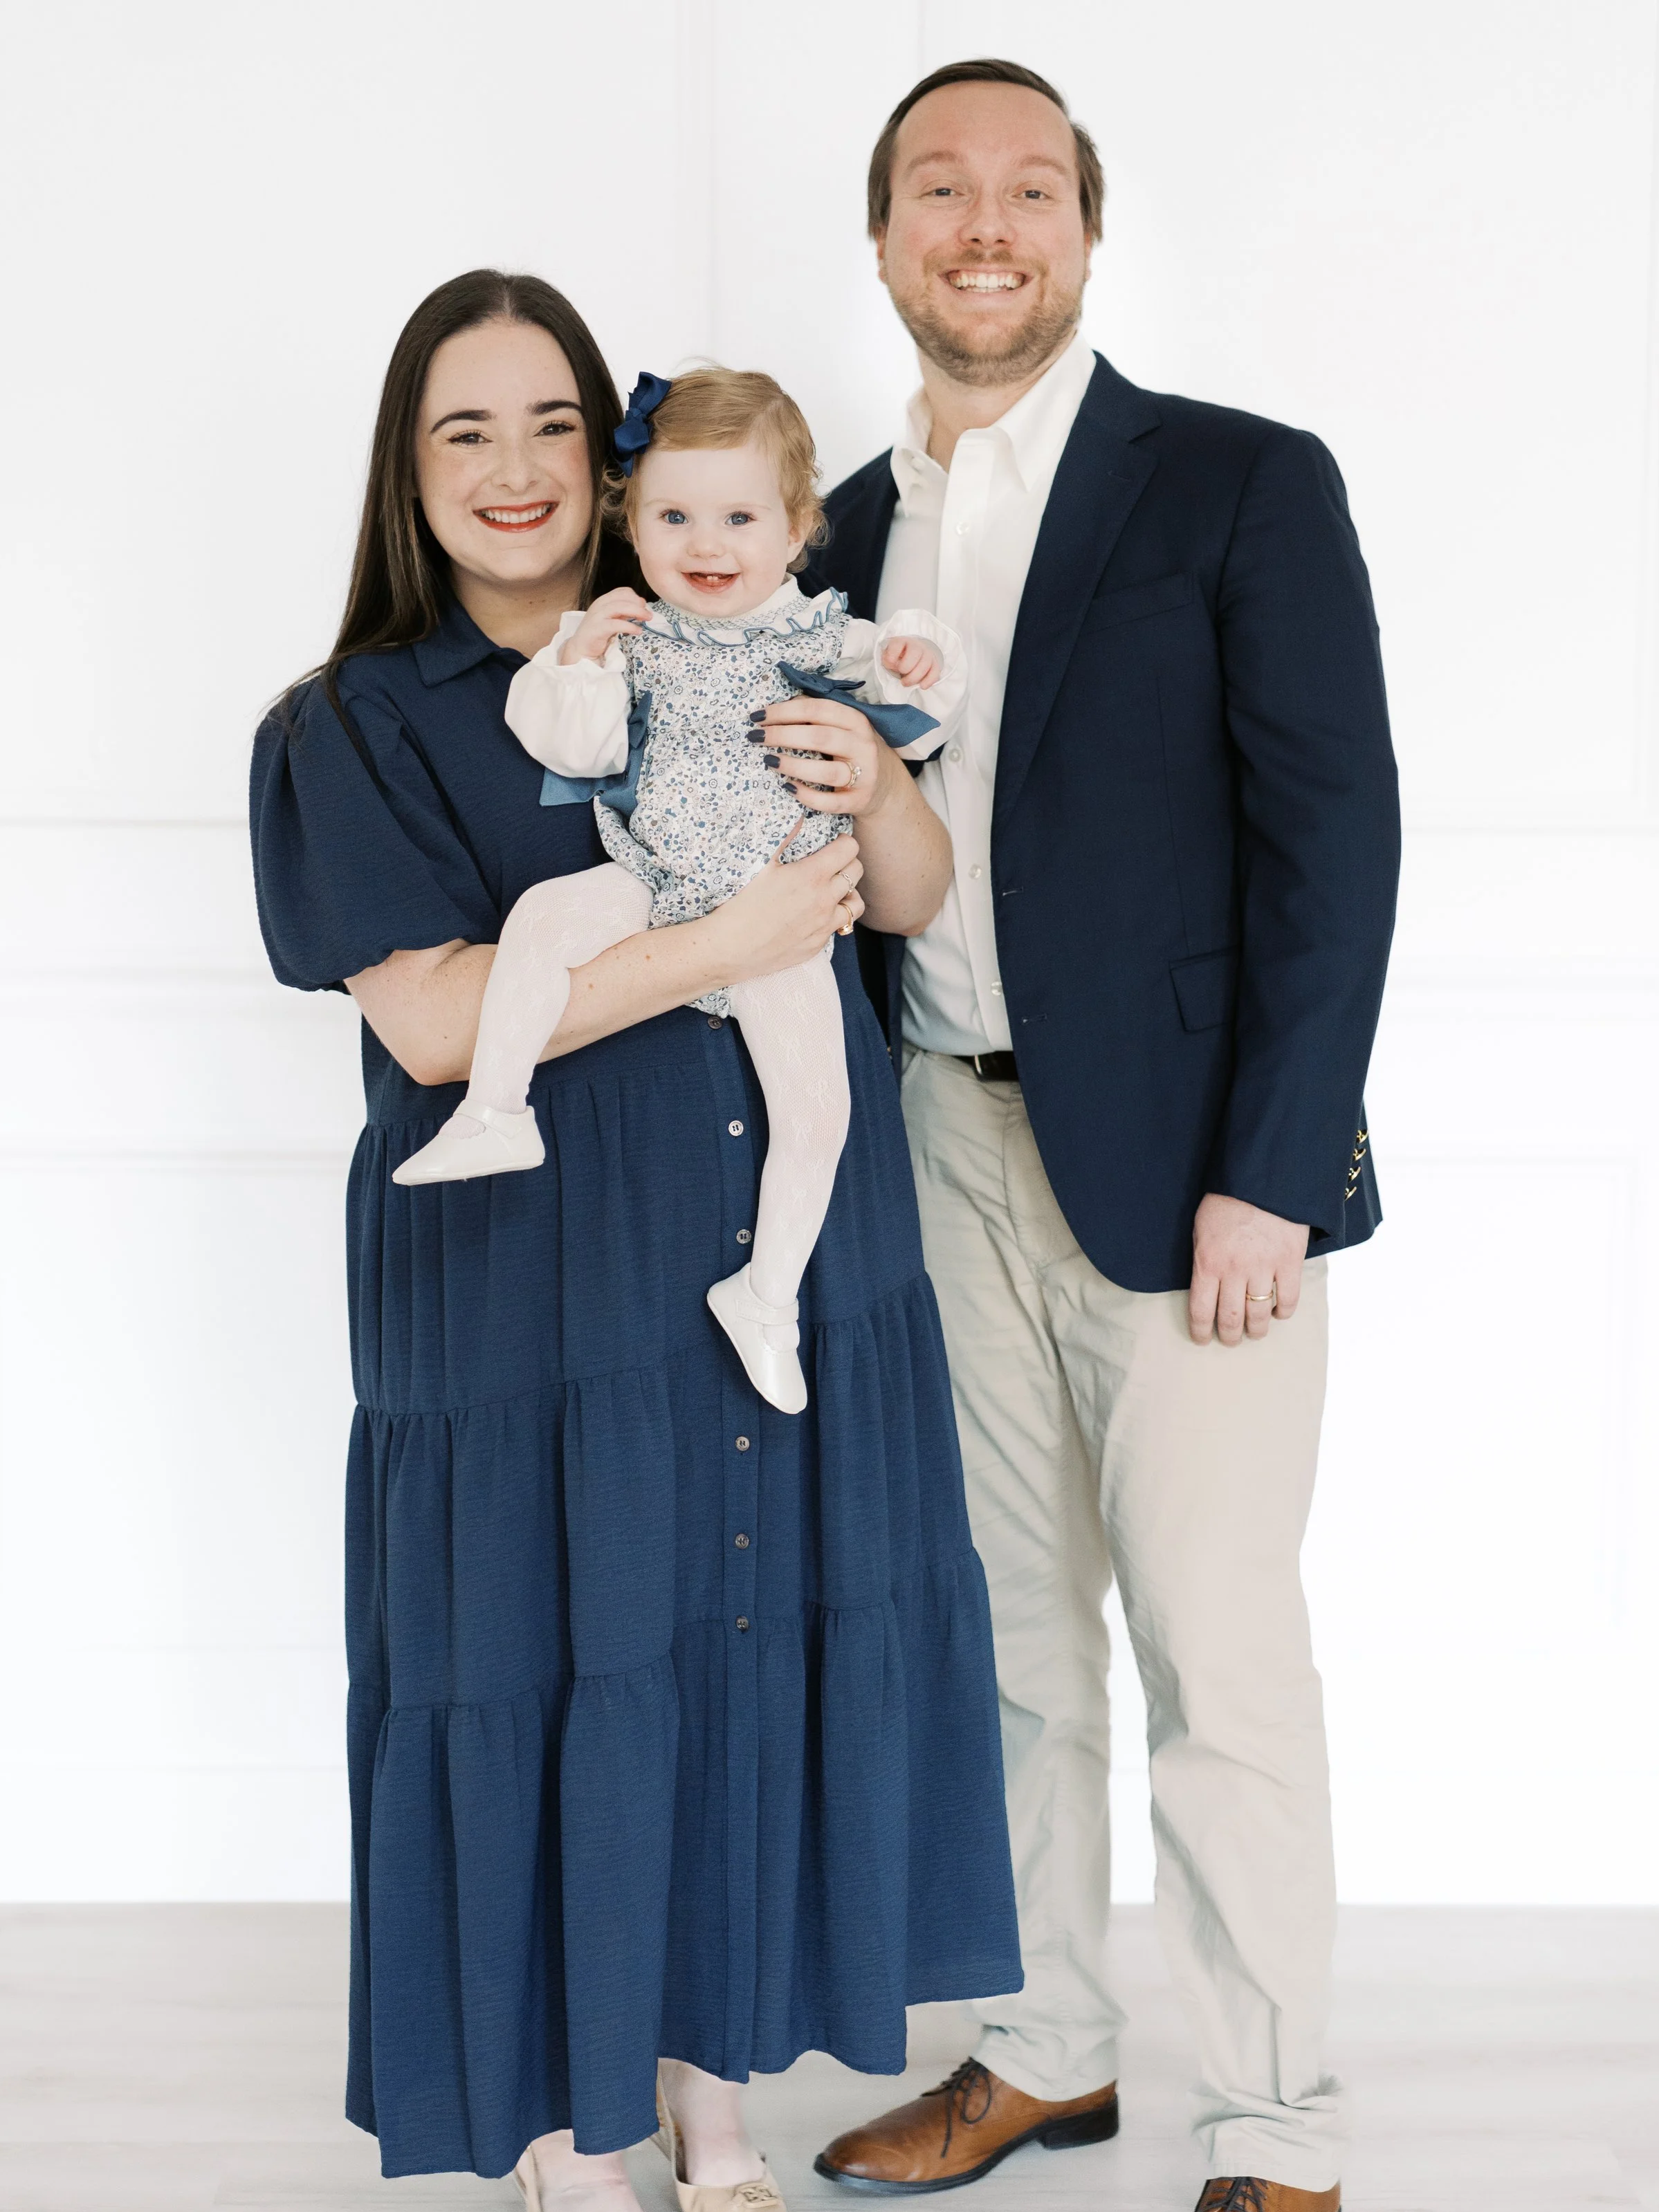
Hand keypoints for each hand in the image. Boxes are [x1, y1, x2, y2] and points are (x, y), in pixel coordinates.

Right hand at [559, 587, 649, 664]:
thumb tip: (641, 604)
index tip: (644, 606)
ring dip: (636, 612)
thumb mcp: (613, 619)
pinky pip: (616, 624)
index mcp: (604, 601)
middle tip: (649, 615)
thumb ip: (624, 612)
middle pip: (623, 598)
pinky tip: (637, 631)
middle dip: (639, 605)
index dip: (635, 597)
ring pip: (619, 607)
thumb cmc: (598, 634)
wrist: (581, 649)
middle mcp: (599, 605)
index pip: (622, 592)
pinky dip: (629, 626)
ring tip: (646, 620)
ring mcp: (597, 616)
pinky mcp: (597, 628)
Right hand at [706, 827, 864, 983]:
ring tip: (832, 891)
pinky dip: (832, 917)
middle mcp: (824, 900)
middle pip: (856, 872)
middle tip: (832, 864)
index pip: (850, 849)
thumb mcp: (760, 864)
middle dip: (847, 863)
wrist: (731, 948)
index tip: (834, 844)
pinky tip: (814, 914)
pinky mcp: (818, 944)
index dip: (843, 842)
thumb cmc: (741, 903)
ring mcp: (824, 924)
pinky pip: (838, 926)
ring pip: (856, 903)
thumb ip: (784, 837)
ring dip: (848, 893)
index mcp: (812, 875)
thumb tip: (799, 816)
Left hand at [749, 695, 893, 819]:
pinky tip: (788, 786)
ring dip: (793, 765)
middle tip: (756, 737)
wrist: (882, 784)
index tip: (758, 716)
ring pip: (826, 771)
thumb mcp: (841, 727)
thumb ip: (815, 715)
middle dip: (782, 735)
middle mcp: (862, 745)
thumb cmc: (850, 750)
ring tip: (769, 760)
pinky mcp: (858, 800)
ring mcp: (864, 774)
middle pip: (819, 737)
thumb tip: (778, 708)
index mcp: (855, 720)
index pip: (817, 710)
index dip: (784, 711)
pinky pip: (830, 802)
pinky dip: (806, 796)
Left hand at [881, 634, 942, 688]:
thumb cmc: (898, 658)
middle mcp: (916, 646)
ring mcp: (927, 654)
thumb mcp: (888, 657)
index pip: (898, 643)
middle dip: (906, 667)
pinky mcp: (934, 664)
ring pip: (925, 664)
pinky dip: (929, 680)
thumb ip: (887, 660)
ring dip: (914, 677)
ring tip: (905, 683)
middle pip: (915, 652)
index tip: (890, 662)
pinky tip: (922, 686)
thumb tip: (892, 663)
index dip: (892, 654)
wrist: (912, 656)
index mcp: (902, 641)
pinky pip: (935, 672)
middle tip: (900, 674)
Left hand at [1188, 1193, 1309, 1345]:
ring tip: (1254, 1332)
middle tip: (1230, 1339)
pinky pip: (1288, 1300)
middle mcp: (1234, 1271)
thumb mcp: (1201, 1228)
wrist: (1264, 1177)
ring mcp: (1264, 1269)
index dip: (1201, 1331)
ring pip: (1259, 1315)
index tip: (1202, 1339)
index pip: (1200, 1310)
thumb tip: (1204, 1287)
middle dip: (1229, 1336)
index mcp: (1207, 1262)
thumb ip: (1204, 1259)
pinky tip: (1277, 1312)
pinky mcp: (1290, 1263)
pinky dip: (1282, 1312)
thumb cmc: (1227, 1200)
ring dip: (1256, 1330)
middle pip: (1231, 1319)